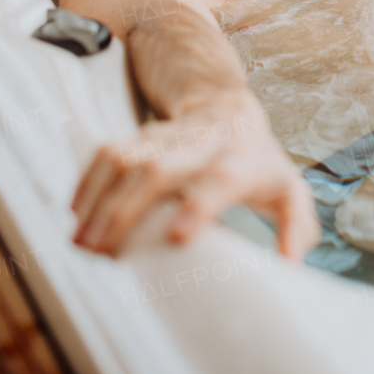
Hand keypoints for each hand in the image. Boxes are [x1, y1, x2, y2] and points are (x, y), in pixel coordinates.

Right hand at [70, 95, 319, 259]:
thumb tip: (290, 262)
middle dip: (126, 210)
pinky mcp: (143, 134)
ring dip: (99, 198)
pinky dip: (88, 179)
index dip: (200, 206)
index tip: (177, 239)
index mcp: (242, 159)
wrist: (231, 110)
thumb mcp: (290, 190)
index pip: (221, 179)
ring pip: (126, 157)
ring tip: (81, 241)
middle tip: (103, 254)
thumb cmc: (260, 162)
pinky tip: (75, 212)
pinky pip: (109, 150)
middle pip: (159, 169)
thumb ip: (297, 225)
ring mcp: (169, 135)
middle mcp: (203, 143)